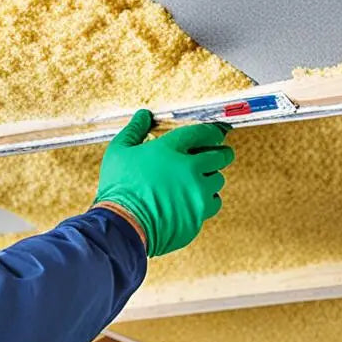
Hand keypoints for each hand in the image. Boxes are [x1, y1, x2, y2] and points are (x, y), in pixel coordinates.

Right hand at [93, 110, 234, 256]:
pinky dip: (206, 201)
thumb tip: (144, 115)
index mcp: (171, 150)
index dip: (213, 132)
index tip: (216, 134)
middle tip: (220, 154)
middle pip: (221, 156)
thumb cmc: (118, 188)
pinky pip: (212, 204)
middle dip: (222, 153)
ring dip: (211, 179)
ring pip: (218, 181)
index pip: (203, 133)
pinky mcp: (198, 215)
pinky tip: (193, 201)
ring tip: (199, 181)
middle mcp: (190, 169)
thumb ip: (134, 130)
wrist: (123, 226)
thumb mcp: (118, 152)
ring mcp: (197, 194)